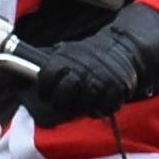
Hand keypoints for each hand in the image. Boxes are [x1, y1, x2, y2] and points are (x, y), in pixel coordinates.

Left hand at [20, 2, 158, 119]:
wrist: (124, 48)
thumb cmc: (91, 56)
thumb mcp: (69, 52)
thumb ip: (54, 65)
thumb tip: (34, 78)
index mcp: (64, 60)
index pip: (45, 79)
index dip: (45, 89)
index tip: (48, 93)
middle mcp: (80, 71)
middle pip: (60, 98)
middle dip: (61, 103)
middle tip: (66, 102)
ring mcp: (98, 81)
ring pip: (81, 106)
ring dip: (83, 107)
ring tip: (86, 101)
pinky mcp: (115, 89)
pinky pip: (103, 108)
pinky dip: (102, 109)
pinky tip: (101, 102)